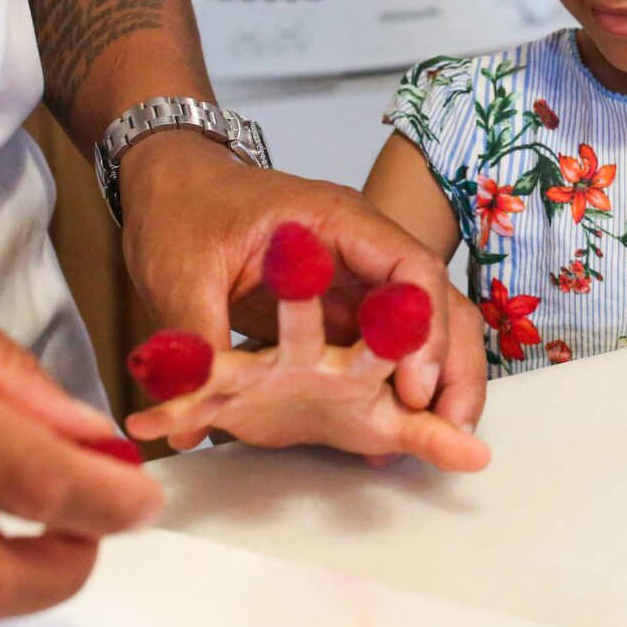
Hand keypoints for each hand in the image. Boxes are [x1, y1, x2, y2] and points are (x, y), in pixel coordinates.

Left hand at [119, 133, 483, 442]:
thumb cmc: (185, 212)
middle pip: (435, 300)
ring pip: (423, 323)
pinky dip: (402, 379)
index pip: (411, 267)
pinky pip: (390, 341)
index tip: (414, 388)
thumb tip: (183, 422)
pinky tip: (398, 425)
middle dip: (451, 362)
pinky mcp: (345, 304)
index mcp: (336, 221)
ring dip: (436, 373)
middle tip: (450, 426)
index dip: (423, 329)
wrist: (175, 190)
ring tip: (439, 435)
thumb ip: (192, 339)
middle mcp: (362, 246)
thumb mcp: (182, 274)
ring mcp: (358, 275)